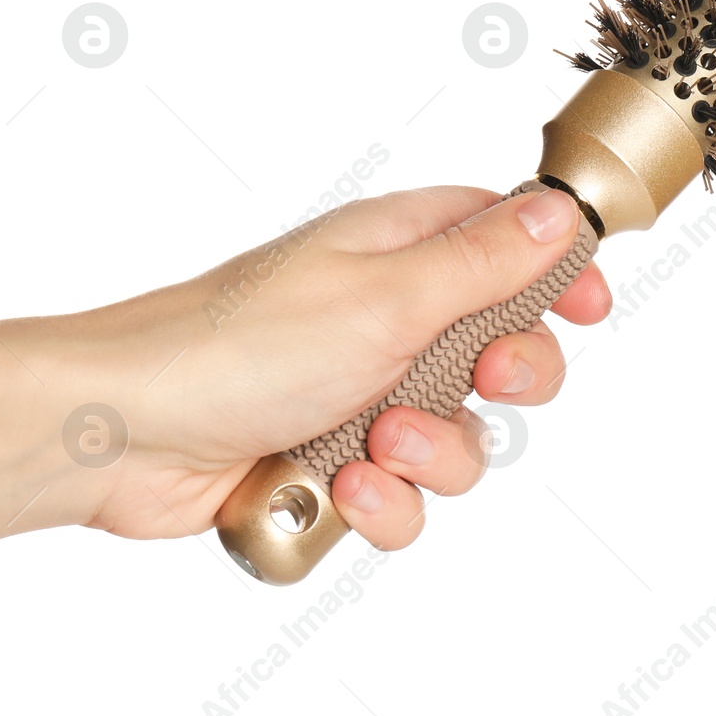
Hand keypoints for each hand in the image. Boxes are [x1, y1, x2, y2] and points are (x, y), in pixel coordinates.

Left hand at [71, 186, 611, 548]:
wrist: (126, 433)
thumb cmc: (236, 345)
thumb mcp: (384, 295)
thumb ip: (482, 262)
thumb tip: (558, 212)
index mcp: (393, 250)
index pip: (502, 241)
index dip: (554, 273)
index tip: (589, 308)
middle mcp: (379, 316)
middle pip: (497, 348)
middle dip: (505, 381)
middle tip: (487, 380)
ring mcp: (353, 392)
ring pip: (455, 438)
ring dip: (433, 454)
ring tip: (376, 443)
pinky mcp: (327, 461)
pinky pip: (400, 497)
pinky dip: (383, 503)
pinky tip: (345, 488)